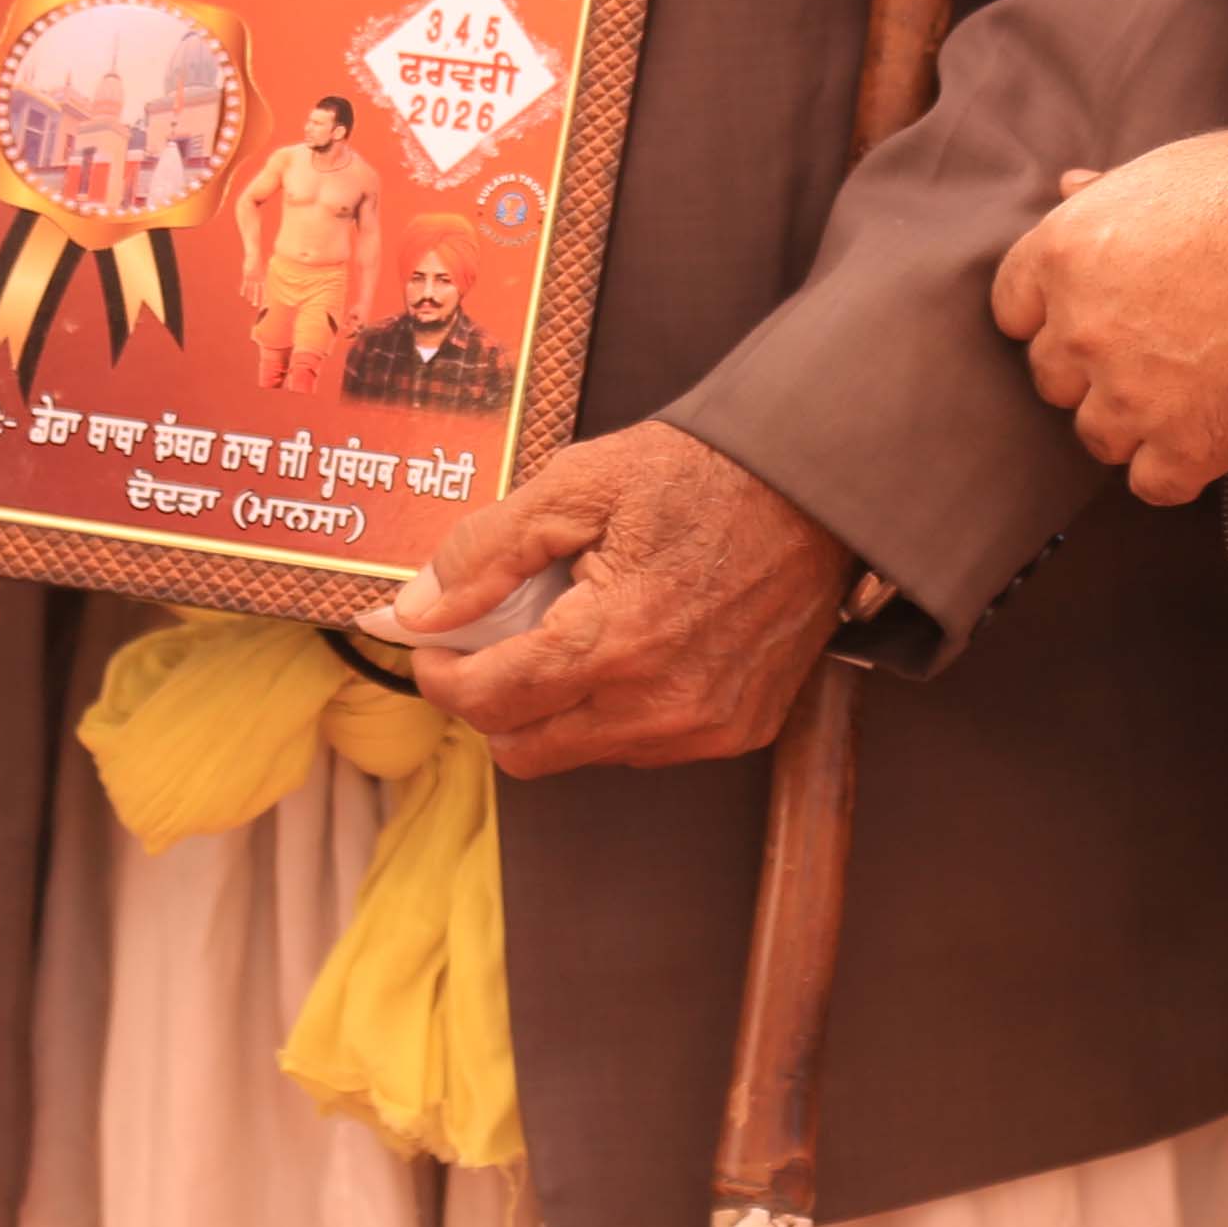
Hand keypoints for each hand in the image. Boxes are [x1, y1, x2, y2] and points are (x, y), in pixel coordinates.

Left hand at [384, 422, 854, 774]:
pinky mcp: (737, 731)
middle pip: (524, 750)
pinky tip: (628, 646)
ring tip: (570, 628)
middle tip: (490, 640)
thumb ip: (486, 552)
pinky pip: (641, 746)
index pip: (489, 700)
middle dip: (489, 699)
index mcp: (614, 640)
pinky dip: (613, 709)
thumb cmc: (698, 474)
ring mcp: (704, 727)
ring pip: (581, 752)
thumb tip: (414, 611)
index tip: (430, 643)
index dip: (440, 675)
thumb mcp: (577, 484)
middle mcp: (660, 704)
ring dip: (553, 707)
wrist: (813, 487)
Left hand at [993, 127, 1227, 503]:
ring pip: (1097, 434)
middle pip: (1054, 377)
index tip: (1091, 317)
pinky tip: (1210, 438)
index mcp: (1067, 253)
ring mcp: (1131, 394)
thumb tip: (1070, 185)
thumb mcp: (1176, 169)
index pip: (1014, 308)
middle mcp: (1082, 328)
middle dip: (1096, 369)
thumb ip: (1112, 191)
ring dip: (1135, 423)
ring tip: (1189, 395)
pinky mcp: (1189, 445)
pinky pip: (1152, 483)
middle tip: (1154, 354)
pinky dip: (1178, 469)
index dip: (1052, 315)